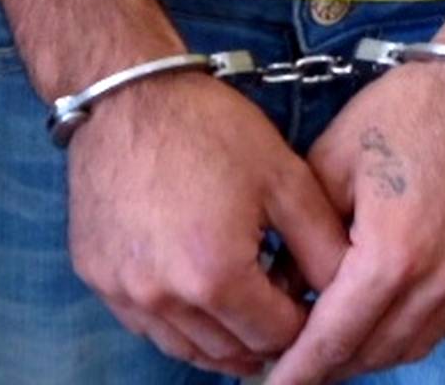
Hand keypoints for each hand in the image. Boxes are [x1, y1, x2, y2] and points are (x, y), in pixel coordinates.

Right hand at [68, 72, 349, 376]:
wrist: (128, 92)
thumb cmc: (208, 127)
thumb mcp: (284, 177)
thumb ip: (322, 243)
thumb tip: (348, 292)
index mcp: (215, 276)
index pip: (277, 337)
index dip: (305, 322)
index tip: (310, 296)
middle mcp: (163, 298)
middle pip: (233, 352)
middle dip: (266, 335)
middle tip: (283, 302)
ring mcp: (123, 292)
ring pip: (188, 349)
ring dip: (224, 337)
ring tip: (247, 306)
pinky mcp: (96, 278)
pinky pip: (148, 326)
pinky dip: (180, 323)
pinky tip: (199, 291)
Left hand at [268, 62, 444, 383]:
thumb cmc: (405, 112)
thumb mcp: (330, 163)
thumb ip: (301, 237)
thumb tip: (278, 288)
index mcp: (393, 255)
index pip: (336, 338)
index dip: (298, 370)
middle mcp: (439, 281)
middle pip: (373, 353)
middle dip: (329, 367)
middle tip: (291, 367)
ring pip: (411, 347)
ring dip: (367, 353)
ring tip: (329, 347)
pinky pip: (443, 325)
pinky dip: (406, 333)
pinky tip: (378, 318)